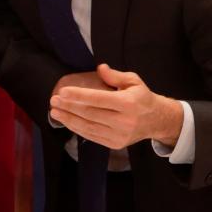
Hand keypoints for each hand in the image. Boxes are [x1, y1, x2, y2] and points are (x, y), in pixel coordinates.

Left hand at [50, 63, 183, 149]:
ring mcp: (120, 135)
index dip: (79, 95)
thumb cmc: (141, 98)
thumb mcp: (133, 81)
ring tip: (55, 112)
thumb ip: (115, 75)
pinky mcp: (115, 144)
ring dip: (69, 119)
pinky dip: (77, 129)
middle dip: (69, 107)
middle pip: (90, 113)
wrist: (157, 121)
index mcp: (129, 103)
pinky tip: (67, 121)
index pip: (99, 99)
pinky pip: (91, 136)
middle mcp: (124, 121)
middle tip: (54, 100)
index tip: (63, 91)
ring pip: (88, 127)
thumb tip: (100, 68)